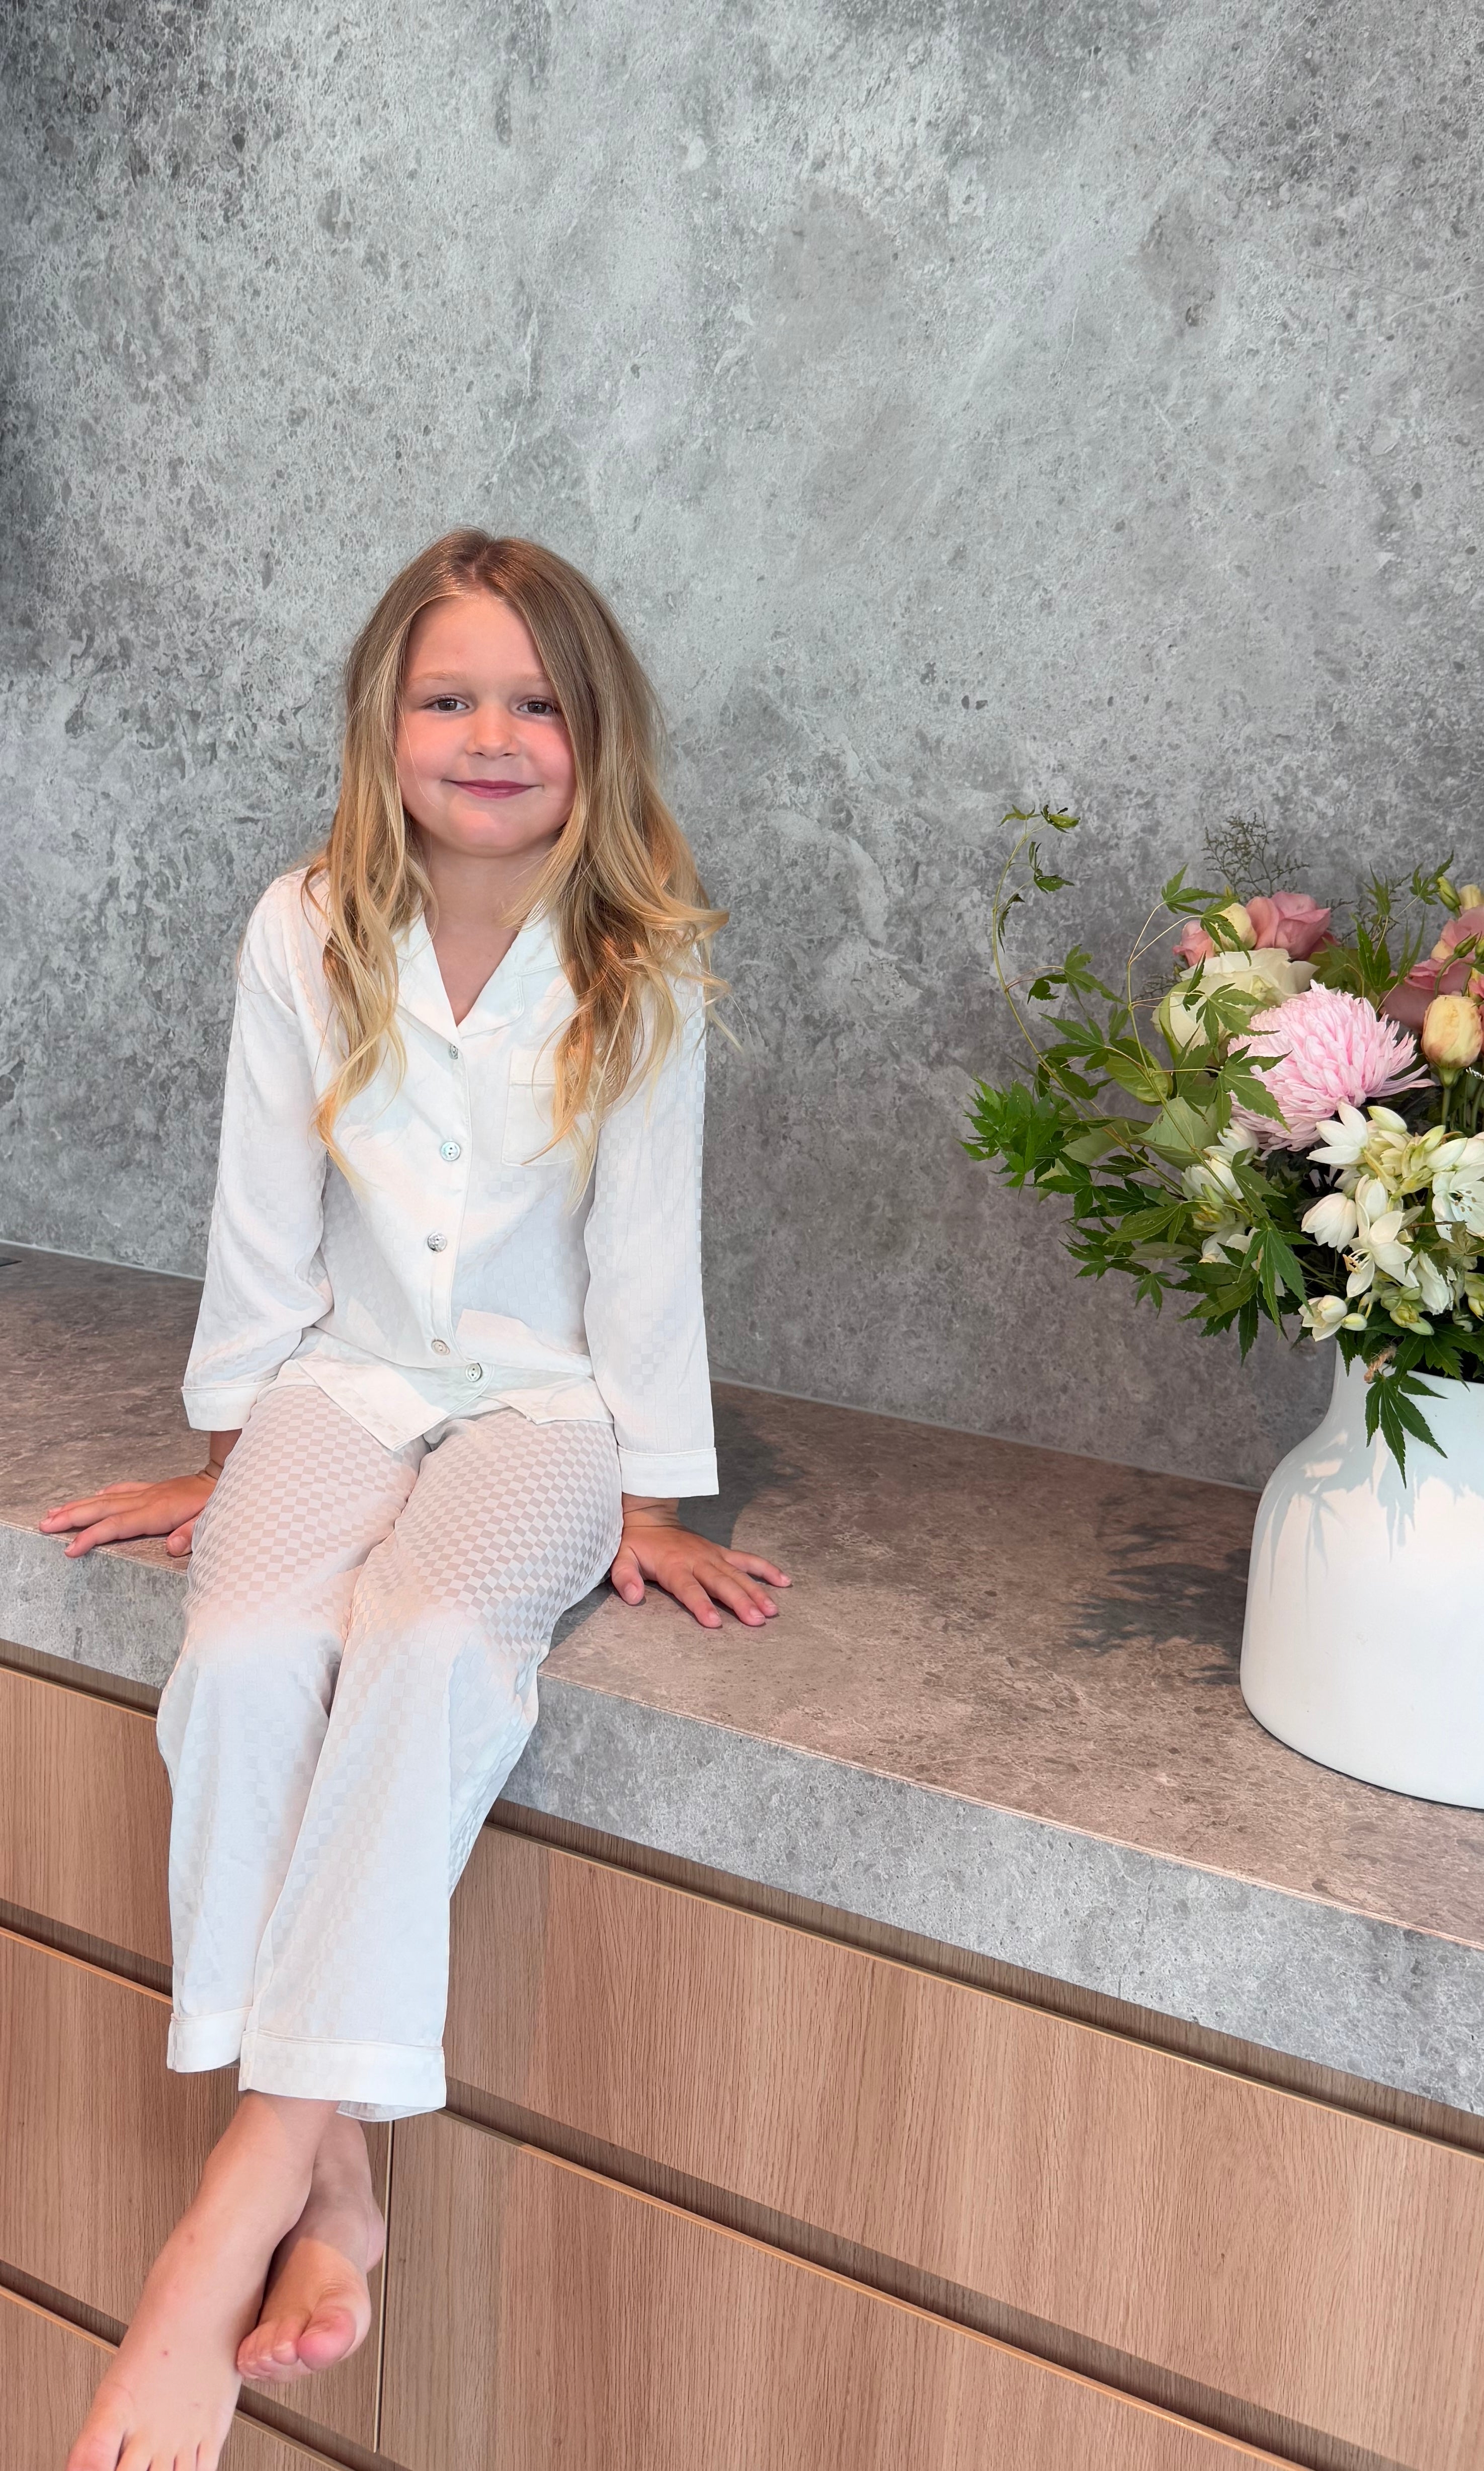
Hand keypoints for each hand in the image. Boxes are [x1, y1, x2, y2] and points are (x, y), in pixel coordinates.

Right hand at [38, 1471, 217, 1558]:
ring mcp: (149, 1492)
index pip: (117, 1525)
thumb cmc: (219, 1501)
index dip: (92, 1536)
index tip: (71, 1548)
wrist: (228, 1475)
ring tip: (54, 1512)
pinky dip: (104, 1494)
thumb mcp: (211, 1520)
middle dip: (71, 1517)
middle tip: (45, 1525)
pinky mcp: (154, 1489)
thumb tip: (172, 1548)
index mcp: (158, 1511)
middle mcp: (148, 1500)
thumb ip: (191, 1534)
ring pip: (106, 1499)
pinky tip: (92, 1497)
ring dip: (79, 1505)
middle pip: (102, 1509)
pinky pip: (123, 1490)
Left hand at [611, 1506, 790, 1630]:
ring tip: (772, 1610)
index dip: (702, 1605)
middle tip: (757, 1620)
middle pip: (721, 1583)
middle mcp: (697, 1560)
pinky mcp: (721, 1552)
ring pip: (738, 1574)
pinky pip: (747, 1560)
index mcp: (673, 1565)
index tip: (715, 1622)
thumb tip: (634, 1596)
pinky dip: (766, 1569)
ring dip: (757, 1591)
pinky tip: (783, 1582)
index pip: (689, 1588)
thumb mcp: (620, 1558)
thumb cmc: (635, 1543)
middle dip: (740, 1602)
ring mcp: (713, 1555)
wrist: (650, 1516)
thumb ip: (625, 1577)